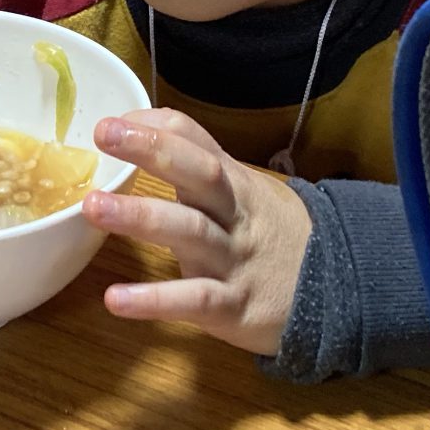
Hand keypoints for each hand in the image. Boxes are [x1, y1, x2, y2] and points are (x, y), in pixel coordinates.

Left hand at [84, 111, 313, 356]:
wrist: (337, 294)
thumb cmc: (274, 237)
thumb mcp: (242, 192)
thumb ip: (197, 162)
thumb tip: (145, 123)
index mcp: (231, 183)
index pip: (195, 141)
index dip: (152, 128)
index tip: (110, 123)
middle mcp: (232, 214)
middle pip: (197, 173)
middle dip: (151, 150)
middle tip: (104, 135)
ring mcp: (234, 260)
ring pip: (189, 231)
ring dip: (141, 217)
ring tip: (92, 207)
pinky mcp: (234, 306)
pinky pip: (194, 300)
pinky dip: (155, 301)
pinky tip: (116, 299)